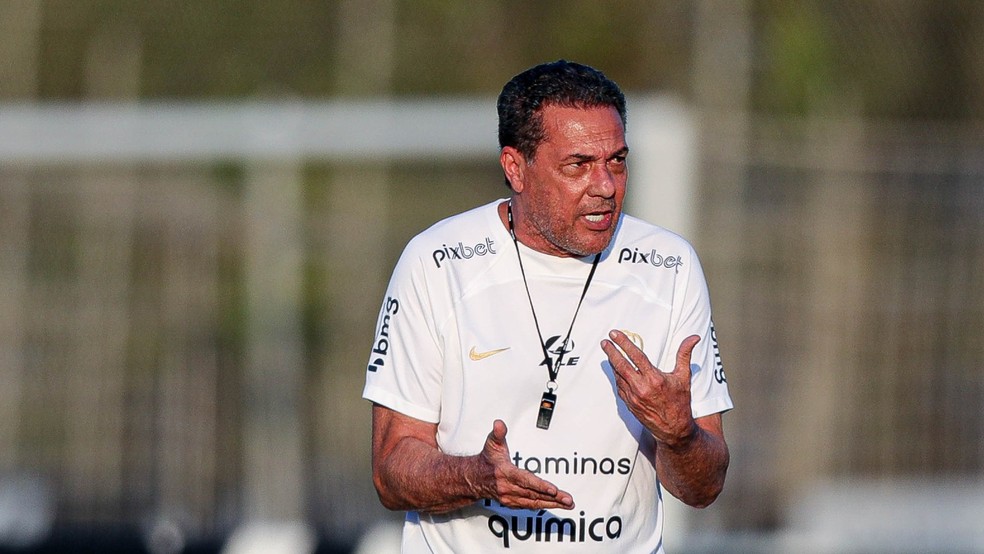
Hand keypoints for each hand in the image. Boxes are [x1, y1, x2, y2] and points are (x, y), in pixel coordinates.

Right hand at [476, 419, 574, 509]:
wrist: (473, 478)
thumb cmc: (487, 460)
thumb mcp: (492, 443)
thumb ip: (498, 433)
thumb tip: (499, 424)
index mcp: (505, 472)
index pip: (525, 480)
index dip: (540, 485)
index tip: (553, 489)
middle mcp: (508, 488)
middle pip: (534, 494)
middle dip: (553, 497)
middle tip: (569, 500)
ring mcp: (510, 497)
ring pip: (534, 502)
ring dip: (552, 504)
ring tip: (568, 504)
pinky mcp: (512, 503)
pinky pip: (530, 506)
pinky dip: (543, 505)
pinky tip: (555, 505)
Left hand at [601, 332, 699, 448]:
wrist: (674, 429)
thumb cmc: (680, 402)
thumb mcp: (684, 377)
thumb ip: (684, 355)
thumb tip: (693, 338)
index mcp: (654, 379)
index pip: (636, 356)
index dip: (624, 343)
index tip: (615, 334)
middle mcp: (641, 388)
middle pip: (621, 365)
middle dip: (611, 351)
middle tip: (605, 342)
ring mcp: (633, 397)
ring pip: (618, 376)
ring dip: (612, 363)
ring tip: (608, 351)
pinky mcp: (629, 404)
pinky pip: (619, 387)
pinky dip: (616, 376)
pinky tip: (615, 369)